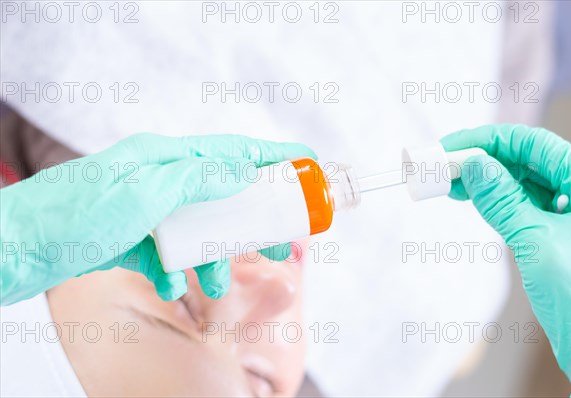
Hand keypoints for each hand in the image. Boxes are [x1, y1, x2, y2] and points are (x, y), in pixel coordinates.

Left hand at [0, 133, 315, 304]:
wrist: (14, 247)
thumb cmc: (74, 216)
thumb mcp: (143, 193)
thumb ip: (196, 179)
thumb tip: (242, 171)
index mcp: (166, 158)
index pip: (232, 151)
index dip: (272, 158)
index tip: (306, 164)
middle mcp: (160, 180)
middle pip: (224, 194)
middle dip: (254, 221)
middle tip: (284, 243)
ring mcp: (147, 209)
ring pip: (199, 230)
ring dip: (212, 258)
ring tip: (215, 285)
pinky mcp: (133, 237)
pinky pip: (168, 253)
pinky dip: (175, 270)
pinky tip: (168, 283)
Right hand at [441, 125, 570, 396]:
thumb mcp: (540, 242)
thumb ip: (505, 201)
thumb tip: (473, 164)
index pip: (534, 145)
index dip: (488, 140)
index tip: (450, 146)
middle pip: (528, 161)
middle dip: (483, 159)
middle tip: (442, 166)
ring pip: (524, 185)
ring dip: (486, 181)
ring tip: (449, 182)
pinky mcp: (559, 239)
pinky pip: (523, 209)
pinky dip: (496, 204)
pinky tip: (473, 200)